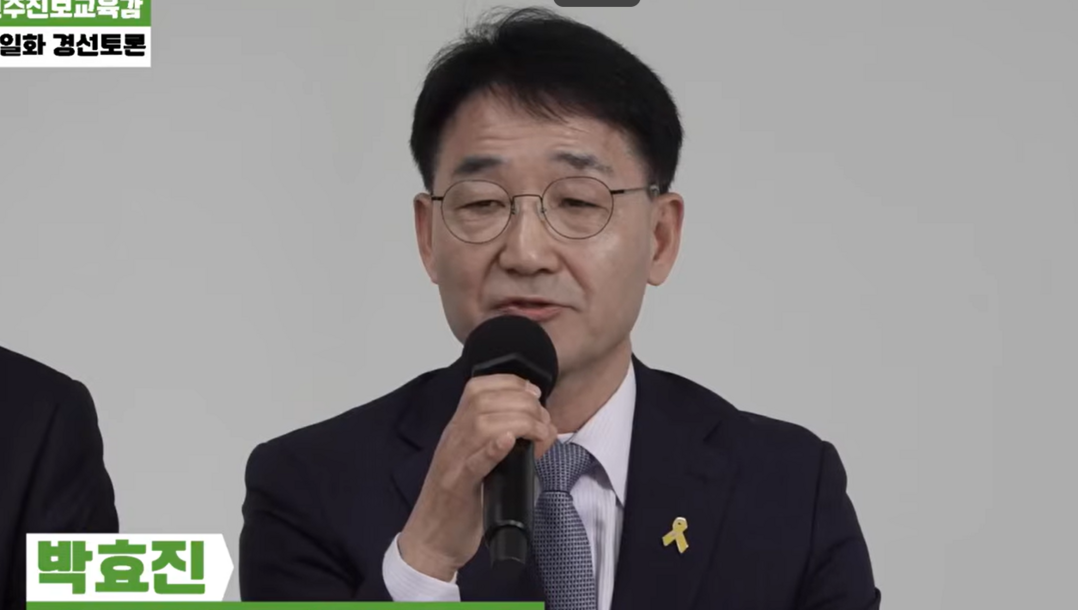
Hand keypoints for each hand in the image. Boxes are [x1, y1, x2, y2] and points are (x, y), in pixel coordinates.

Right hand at [397, 374, 557, 580]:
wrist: (429, 541)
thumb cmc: (457, 504)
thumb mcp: (479, 465)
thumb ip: (501, 445)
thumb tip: (539, 433)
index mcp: (457, 432)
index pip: (477, 389)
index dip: (509, 382)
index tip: (534, 392)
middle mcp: (453, 441)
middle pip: (483, 401)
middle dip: (521, 402)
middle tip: (543, 419)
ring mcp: (453, 462)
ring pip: (480, 425)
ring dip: (517, 421)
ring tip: (538, 432)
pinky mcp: (457, 488)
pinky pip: (473, 462)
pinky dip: (493, 448)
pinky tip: (509, 441)